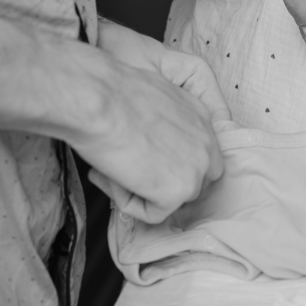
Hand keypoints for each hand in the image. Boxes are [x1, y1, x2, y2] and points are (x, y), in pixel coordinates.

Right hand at [71, 21, 227, 223]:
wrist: (99, 100)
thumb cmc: (112, 91)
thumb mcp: (151, 93)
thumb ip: (161, 120)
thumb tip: (146, 145)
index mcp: (201, 116)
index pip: (198, 153)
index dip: (171, 162)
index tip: (141, 159)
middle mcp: (206, 143)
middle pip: (192, 180)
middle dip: (163, 182)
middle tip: (127, 170)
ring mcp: (195, 169)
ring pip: (171, 198)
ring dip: (140, 190)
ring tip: (111, 168)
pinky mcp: (177, 191)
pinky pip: (152, 213)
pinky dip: (126, 201)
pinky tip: (110, 176)